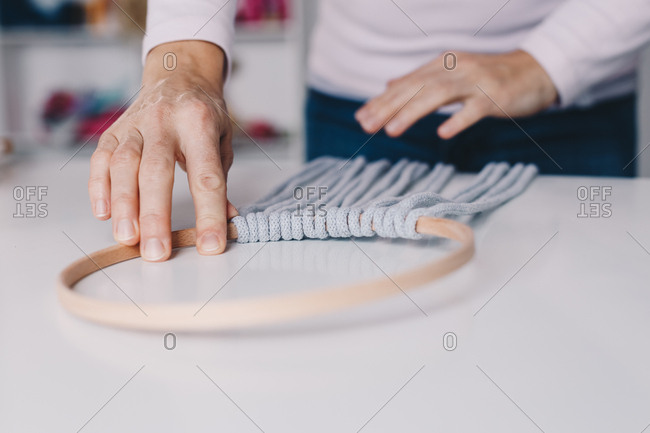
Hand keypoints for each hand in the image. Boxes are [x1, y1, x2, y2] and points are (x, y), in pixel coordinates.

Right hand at [88, 41, 237, 261]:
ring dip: (123, 205)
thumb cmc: (202, 113)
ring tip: (128, 238)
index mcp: (199, 123)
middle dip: (155, 215)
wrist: (177, 74)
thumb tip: (226, 218)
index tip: (211, 246)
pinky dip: (99, 188)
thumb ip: (219, 177)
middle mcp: (164, 121)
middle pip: (156, 171)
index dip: (210, 213)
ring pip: (123, 165)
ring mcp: (134, 124)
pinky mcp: (113, 130)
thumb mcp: (222, 139)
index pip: (206, 175)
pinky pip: (101, 160)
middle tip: (157, 251)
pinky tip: (104, 213)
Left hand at [355, 49, 556, 138]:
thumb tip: (389, 84)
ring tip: (391, 129)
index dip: (382, 100)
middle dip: (389, 106)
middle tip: (367, 125)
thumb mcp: (451, 74)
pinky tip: (443, 133)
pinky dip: (459, 120)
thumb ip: (421, 80)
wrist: (534, 72)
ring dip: (413, 112)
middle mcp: (456, 69)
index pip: (406, 83)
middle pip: (417, 88)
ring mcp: (476, 82)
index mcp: (442, 64)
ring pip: (439, 95)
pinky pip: (475, 109)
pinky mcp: (496, 96)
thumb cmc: (489, 78)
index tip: (361, 117)